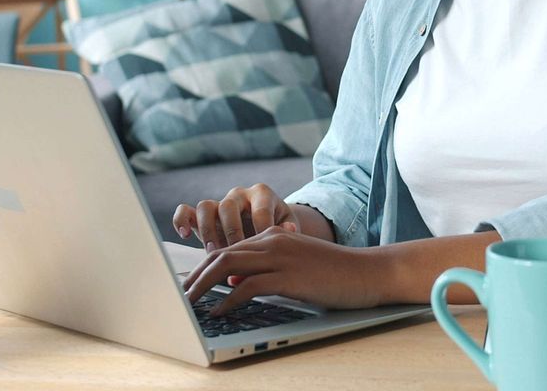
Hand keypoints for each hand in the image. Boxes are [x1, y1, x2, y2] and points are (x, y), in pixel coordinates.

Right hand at [173, 183, 300, 250]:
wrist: (268, 224)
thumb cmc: (279, 225)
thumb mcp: (287, 224)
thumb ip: (287, 228)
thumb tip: (288, 231)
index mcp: (261, 194)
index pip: (259, 209)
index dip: (260, 229)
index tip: (262, 250)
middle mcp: (239, 195)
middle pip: (229, 206)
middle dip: (232, 232)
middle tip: (236, 253)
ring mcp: (219, 203)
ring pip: (206, 206)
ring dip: (209, 231)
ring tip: (214, 252)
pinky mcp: (203, 215)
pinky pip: (186, 210)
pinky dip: (182, 220)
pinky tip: (186, 235)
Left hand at [182, 227, 381, 310]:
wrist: (366, 271)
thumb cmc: (333, 272)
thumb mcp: (295, 263)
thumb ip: (266, 268)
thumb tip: (234, 285)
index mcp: (273, 234)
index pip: (229, 247)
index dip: (204, 267)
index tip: (189, 285)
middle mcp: (273, 240)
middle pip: (222, 254)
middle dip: (196, 276)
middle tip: (179, 296)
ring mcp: (280, 256)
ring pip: (229, 266)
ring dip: (203, 286)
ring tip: (188, 304)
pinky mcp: (289, 276)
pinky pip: (248, 287)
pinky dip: (228, 300)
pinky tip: (219, 312)